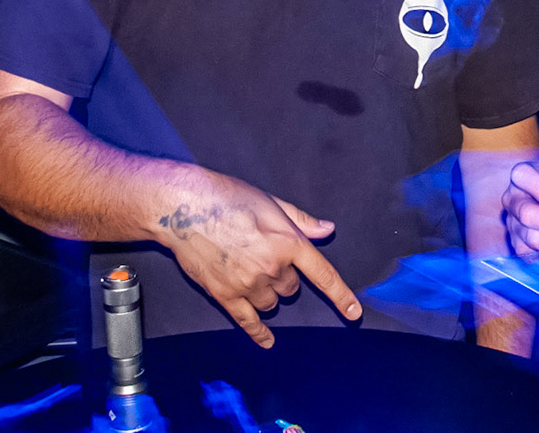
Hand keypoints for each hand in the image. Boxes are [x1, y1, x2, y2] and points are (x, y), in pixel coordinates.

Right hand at [150, 170, 361, 346]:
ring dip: (267, 293)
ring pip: (271, 303)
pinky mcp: (225, 295)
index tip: (354, 312)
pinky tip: (266, 340)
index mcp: (287, 242)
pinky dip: (258, 332)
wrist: (184, 208)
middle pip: (291, 288)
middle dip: (284, 277)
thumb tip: (326, 230)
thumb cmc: (227, 198)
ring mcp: (247, 284)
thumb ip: (301, 221)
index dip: (341, 296)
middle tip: (264, 256)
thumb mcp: (271, 202)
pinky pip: (248, 321)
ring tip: (248, 270)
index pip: (322, 274)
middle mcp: (271, 266)